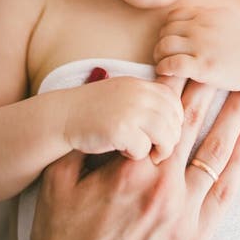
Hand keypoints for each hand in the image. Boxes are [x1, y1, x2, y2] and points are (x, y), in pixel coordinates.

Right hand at [0, 82, 239, 239]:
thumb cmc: (59, 239)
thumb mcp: (58, 181)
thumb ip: (83, 130)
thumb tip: (97, 75)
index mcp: (131, 171)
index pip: (162, 113)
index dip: (177, 81)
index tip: (189, 57)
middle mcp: (163, 191)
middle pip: (194, 128)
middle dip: (210, 91)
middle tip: (226, 64)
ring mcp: (184, 219)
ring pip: (217, 157)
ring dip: (233, 124)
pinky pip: (225, 196)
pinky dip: (239, 167)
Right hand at [64, 76, 183, 160]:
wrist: (61, 117)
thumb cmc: (93, 112)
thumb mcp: (123, 95)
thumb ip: (147, 100)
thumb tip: (178, 116)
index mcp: (140, 84)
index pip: (173, 99)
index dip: (174, 118)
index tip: (165, 131)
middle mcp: (137, 94)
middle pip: (174, 119)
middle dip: (171, 138)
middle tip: (159, 150)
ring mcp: (129, 110)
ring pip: (165, 135)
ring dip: (160, 149)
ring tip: (149, 155)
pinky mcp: (120, 129)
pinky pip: (144, 148)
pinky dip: (137, 154)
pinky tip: (124, 152)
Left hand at [153, 4, 239, 90]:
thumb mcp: (228, 18)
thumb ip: (208, 16)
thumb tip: (191, 15)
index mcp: (207, 15)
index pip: (173, 16)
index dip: (167, 28)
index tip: (169, 39)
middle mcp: (202, 27)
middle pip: (166, 31)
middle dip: (160, 42)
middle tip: (162, 54)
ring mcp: (202, 46)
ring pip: (165, 46)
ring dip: (159, 55)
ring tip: (162, 63)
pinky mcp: (204, 66)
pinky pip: (172, 64)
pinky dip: (164, 67)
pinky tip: (166, 72)